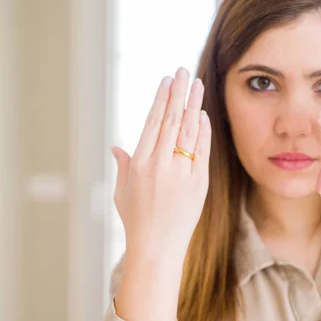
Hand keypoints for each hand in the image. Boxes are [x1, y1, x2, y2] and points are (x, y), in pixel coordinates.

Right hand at [111, 67, 211, 263]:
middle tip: (184, 71)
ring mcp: (182, 174)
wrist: (157, 249)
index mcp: (140, 164)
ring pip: (189, 131)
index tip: (167, 81)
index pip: (153, 123)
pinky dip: (203, 132)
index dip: (161, 99)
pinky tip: (203, 115)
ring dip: (194, 105)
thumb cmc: (136, 221)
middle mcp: (161, 165)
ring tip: (198, 84)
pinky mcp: (199, 184)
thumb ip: (123, 165)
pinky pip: (203, 151)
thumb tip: (117, 146)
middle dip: (179, 93)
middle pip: (172, 120)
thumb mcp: (122, 192)